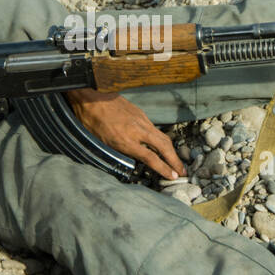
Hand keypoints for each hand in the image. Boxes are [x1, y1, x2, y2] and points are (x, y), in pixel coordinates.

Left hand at [64, 89, 185, 179]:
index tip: (173, 177)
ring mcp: (141, 120)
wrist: (91, 97)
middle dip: (175, 161)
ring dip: (172, 151)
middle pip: (164, 147)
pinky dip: (163, 141)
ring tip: (176, 162)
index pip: (151, 158)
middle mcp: (138, 130)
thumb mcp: (102, 143)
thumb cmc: (91, 122)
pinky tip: (163, 147)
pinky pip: (156, 130)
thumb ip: (120, 152)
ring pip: (162, 137)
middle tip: (182, 172)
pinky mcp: (141, 114)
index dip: (164, 169)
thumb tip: (134, 160)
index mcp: (126, 141)